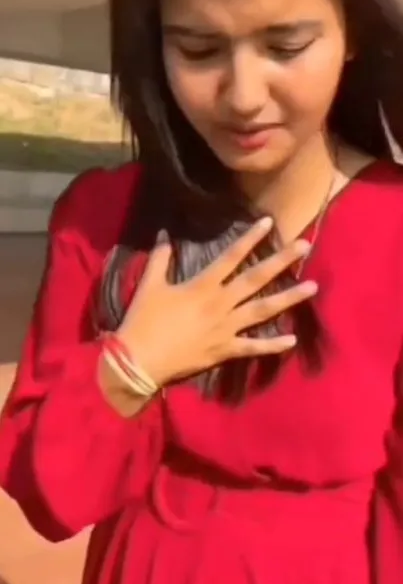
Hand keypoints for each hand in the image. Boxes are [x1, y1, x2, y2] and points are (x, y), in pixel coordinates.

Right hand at [116, 218, 316, 386]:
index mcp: (203, 285)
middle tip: (305, 246)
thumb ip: (160, 258)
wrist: (139, 360)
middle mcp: (220, 304)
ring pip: (263, 310)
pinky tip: (292, 340)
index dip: (250, 238)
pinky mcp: (224, 350)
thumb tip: (165, 232)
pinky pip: (253, 347)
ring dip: (289, 298)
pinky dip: (273, 345)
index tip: (269, 223)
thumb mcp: (150, 285)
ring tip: (313, 287)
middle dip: (282, 261)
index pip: (231, 256)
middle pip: (256, 278)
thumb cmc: (143, 320)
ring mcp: (226, 328)